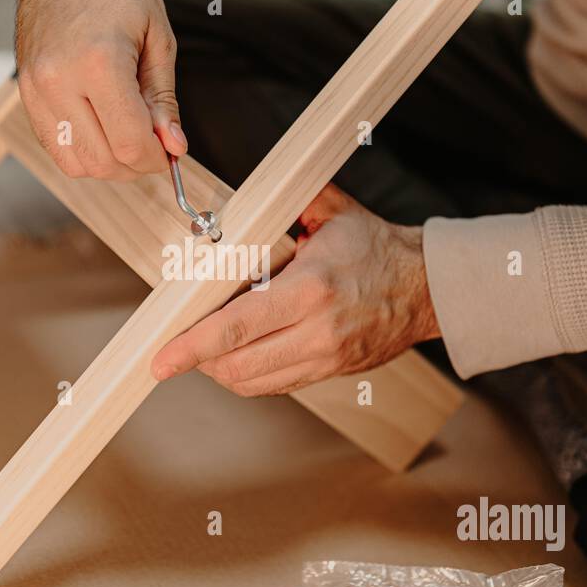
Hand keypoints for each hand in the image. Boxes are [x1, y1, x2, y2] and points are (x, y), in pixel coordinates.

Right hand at [14, 0, 184, 180]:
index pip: (131, 143)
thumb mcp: (158, 38)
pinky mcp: (25, 92)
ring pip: (75, 163)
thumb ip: (164, 100)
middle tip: (153, 143)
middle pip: (103, 161)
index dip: (157, 158)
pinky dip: (83, 151)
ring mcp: (36, 88)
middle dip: (135, 164)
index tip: (170, 150)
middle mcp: (60, 80)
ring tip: (128, 136)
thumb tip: (174, 146)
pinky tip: (102, 129)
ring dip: (109, 163)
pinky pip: (54, 147)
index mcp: (99, 62)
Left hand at [151, 185, 439, 395]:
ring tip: (204, 351)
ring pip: (252, 382)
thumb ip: (285, 203)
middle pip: (237, 364)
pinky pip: (274, 386)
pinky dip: (246, 376)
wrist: (426, 288)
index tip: (161, 357)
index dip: (192, 345)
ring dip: (220, 370)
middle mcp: (317, 331)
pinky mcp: (329, 372)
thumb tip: (232, 200)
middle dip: (198, 361)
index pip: (237, 325)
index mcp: (311, 289)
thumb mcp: (331, 214)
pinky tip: (236, 356)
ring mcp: (324, 358)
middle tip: (176, 348)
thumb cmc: (376, 248)